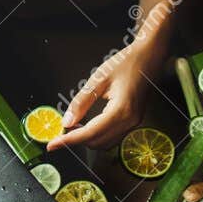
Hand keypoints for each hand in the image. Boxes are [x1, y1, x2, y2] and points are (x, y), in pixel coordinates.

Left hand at [48, 40, 162, 151]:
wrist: (150, 57)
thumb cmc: (127, 63)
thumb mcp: (99, 79)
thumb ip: (81, 102)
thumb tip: (66, 121)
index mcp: (121, 110)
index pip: (90, 133)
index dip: (69, 141)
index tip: (53, 145)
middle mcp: (130, 121)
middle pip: (97, 142)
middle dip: (77, 140)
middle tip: (60, 132)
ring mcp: (134, 123)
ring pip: (105, 143)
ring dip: (88, 139)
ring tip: (73, 127)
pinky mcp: (134, 121)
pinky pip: (113, 137)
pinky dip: (98, 136)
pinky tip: (87, 125)